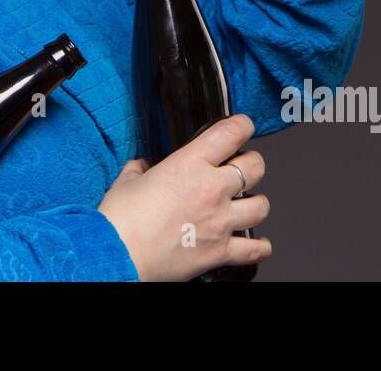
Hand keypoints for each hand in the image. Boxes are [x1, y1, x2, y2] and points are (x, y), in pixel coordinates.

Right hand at [97, 114, 270, 281]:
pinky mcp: (219, 251)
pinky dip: (259, 247)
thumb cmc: (120, 220)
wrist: (119, 256)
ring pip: (261, 206)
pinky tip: (257, 243)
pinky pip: (254, 249)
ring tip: (248, 204)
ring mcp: (219, 221)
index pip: (231, 133)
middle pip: (255, 167)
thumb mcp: (126, 182)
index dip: (242, 125)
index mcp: (189, 164)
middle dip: (252, 164)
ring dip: (256, 203)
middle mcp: (210, 189)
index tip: (243, 126)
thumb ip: (139, 170)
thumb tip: (141, 168)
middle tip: (243, 167)